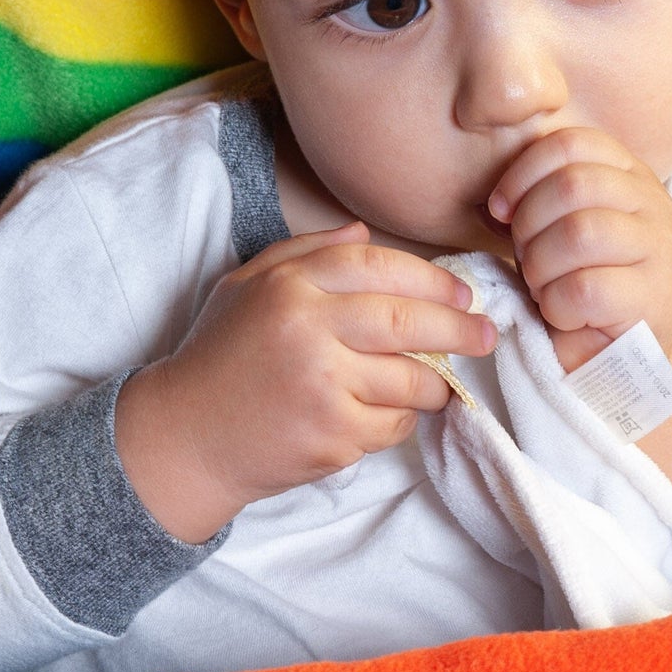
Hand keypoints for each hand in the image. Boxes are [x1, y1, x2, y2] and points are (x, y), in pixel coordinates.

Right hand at [115, 225, 495, 542]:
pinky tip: (381, 415)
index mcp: (290, 286)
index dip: (432, 280)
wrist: (185, 437)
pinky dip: (398, 421)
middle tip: (486, 335)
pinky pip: (392, 424)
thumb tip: (364, 234)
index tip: (463, 295)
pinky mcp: (332, 436)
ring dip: (434, 384)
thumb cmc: (218, 358)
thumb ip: (304, 253)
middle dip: (460, 329)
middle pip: (409, 322)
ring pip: (410, 379)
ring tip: (438, 383)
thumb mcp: (245, 287)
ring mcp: (322, 386)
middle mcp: (308, 330)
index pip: (380, 268)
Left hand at [487, 127, 671, 376]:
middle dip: (530, 225)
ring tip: (545, 287)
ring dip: (541, 266)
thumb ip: (540, 198)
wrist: (615, 357)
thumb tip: (497, 199)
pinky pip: (585, 288)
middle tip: (527, 260)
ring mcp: (661, 251)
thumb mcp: (557, 228)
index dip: (523, 173)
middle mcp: (654, 205)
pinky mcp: (653, 299)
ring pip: (579, 233)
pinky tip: (563, 315)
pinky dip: (556, 306)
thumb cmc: (579, 287)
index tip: (501, 211)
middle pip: (572, 184)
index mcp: (630, 176)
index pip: (571, 144)